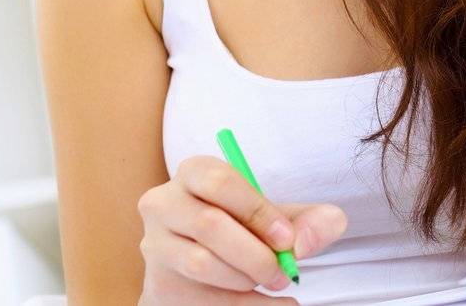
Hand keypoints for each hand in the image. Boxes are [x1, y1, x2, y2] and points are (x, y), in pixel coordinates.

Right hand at [136, 155, 347, 303]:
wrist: (218, 262)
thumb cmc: (251, 228)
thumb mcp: (283, 217)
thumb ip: (310, 221)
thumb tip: (303, 242)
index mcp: (195, 172)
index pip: (220, 182)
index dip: (257, 211)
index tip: (286, 239)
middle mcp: (164, 204)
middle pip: (209, 225)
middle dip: (255, 253)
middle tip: (284, 271)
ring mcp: (155, 245)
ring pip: (201, 263)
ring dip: (246, 279)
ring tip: (273, 281)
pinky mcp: (159, 283)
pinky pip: (200, 297)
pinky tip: (268, 304)